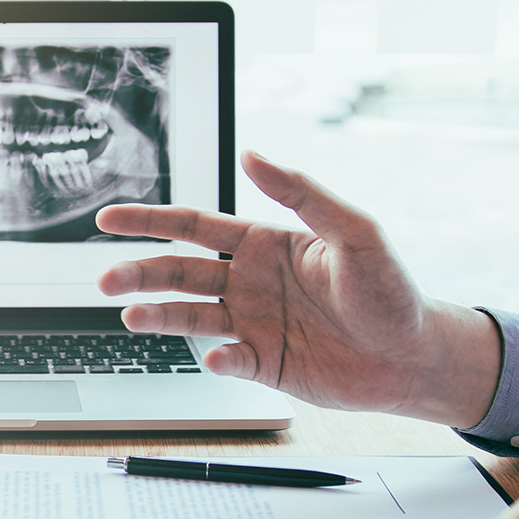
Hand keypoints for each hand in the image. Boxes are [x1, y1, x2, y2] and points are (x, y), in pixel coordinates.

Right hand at [95, 151, 501, 426]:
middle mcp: (250, 282)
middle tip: (104, 278)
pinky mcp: (263, 363)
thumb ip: (303, 193)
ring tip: (130, 315)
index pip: (194, 226)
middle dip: (139, 272)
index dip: (150, 221)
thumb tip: (253, 154)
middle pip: (180, 272)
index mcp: (265, 244)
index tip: (108, 218)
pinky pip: (228, 360)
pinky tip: (216, 357)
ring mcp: (253, 323)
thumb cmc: (391, 291)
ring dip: (158, 315)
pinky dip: (216, 360)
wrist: (414, 357)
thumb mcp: (355, 231)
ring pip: (190, 316)